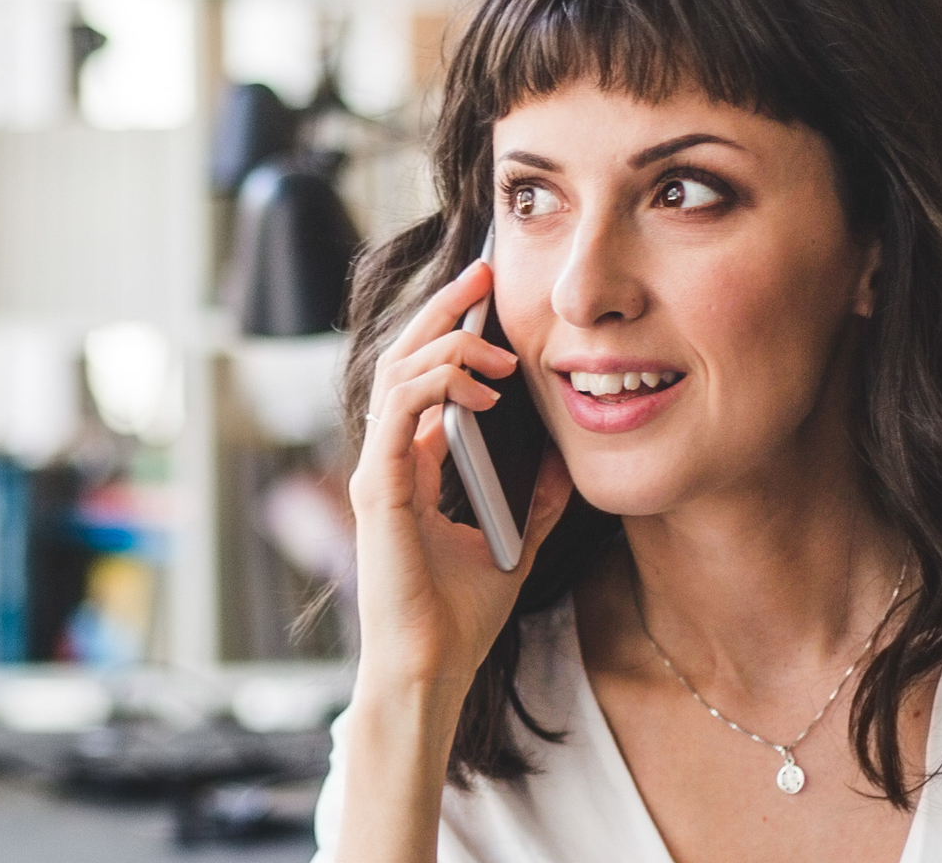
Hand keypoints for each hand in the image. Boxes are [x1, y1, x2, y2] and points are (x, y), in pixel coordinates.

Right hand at [347, 260, 571, 695]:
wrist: (432, 669)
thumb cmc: (459, 619)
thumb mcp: (513, 543)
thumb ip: (534, 501)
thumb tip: (564, 462)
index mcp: (412, 466)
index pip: (422, 377)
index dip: (451, 330)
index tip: (489, 295)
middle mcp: (388, 460)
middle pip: (402, 359)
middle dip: (442, 310)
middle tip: (482, 273)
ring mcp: (378, 472)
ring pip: (395, 376)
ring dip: (445, 345)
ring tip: (494, 344)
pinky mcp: (378, 491)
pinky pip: (398, 417)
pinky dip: (435, 390)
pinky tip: (479, 392)